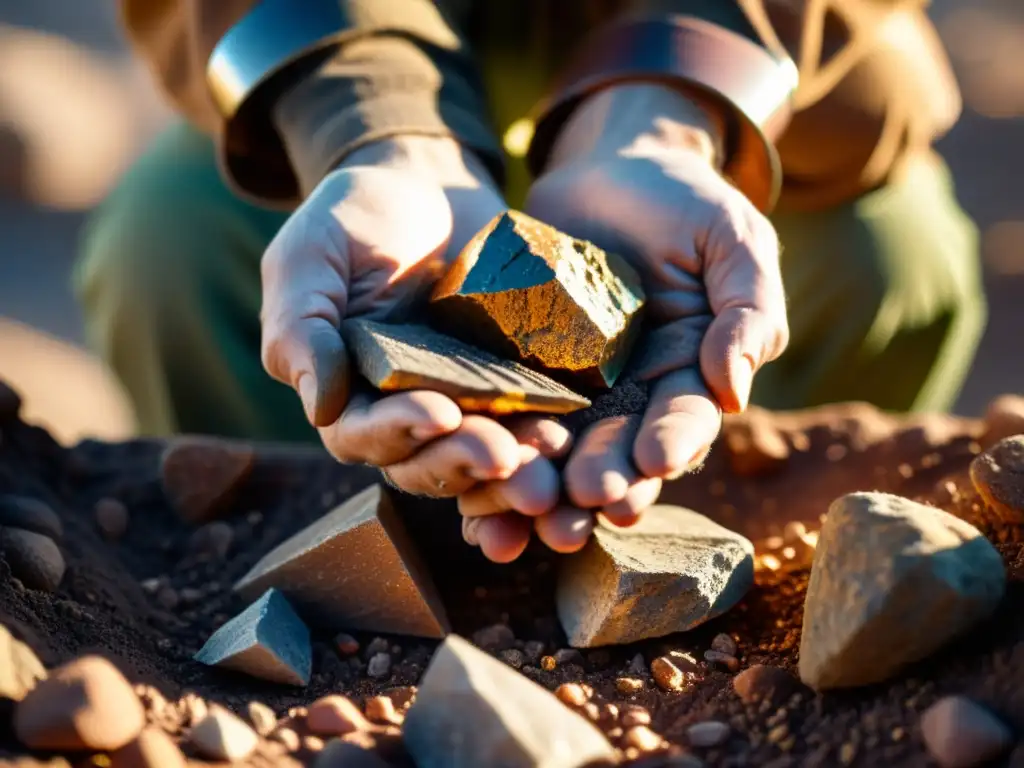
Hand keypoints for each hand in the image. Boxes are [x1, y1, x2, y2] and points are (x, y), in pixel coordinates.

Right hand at [261, 135, 537, 492]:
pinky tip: (569, 428)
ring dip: (512, 459)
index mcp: (347, 395)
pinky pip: (527, 416)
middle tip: (503, 455)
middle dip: (463, 460)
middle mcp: (404, 411)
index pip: (362, 435)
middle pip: (426, 461)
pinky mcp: (509, 382)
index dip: (397, 433)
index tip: (439, 415)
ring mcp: (462, 401)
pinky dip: (545, 428)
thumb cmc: (353, 218)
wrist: (426, 187)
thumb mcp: (310, 257)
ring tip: (544, 450)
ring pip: (481, 453)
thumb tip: (321, 406)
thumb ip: (301, 326)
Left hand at [461, 85, 788, 556]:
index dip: (673, 441)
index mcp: (686, 376)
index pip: (684, 418)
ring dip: (545, 480)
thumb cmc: (686, 202)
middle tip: (587, 501)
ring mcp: (570, 386)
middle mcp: (629, 396)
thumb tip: (735, 390)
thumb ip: (748, 311)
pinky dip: (491, 444)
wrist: (611, 166)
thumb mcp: (733, 242)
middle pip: (616, 448)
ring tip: (530, 506)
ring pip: (556, 444)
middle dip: (604, 478)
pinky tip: (474, 476)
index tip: (655, 461)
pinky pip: (503, 408)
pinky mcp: (517, 365)